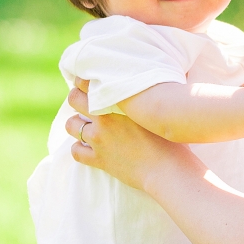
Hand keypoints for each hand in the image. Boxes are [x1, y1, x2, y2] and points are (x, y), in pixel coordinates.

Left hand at [65, 84, 200, 193]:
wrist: (166, 168)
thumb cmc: (170, 136)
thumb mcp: (158, 108)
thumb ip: (150, 94)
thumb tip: (172, 75)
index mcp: (119, 101)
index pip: (90, 82)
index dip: (86, 81)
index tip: (89, 82)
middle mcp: (104, 118)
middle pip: (74, 99)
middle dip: (76, 98)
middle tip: (82, 101)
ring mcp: (99, 139)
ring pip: (71, 125)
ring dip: (76, 123)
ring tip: (84, 124)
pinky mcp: (98, 159)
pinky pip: (76, 151)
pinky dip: (78, 148)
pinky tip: (87, 146)